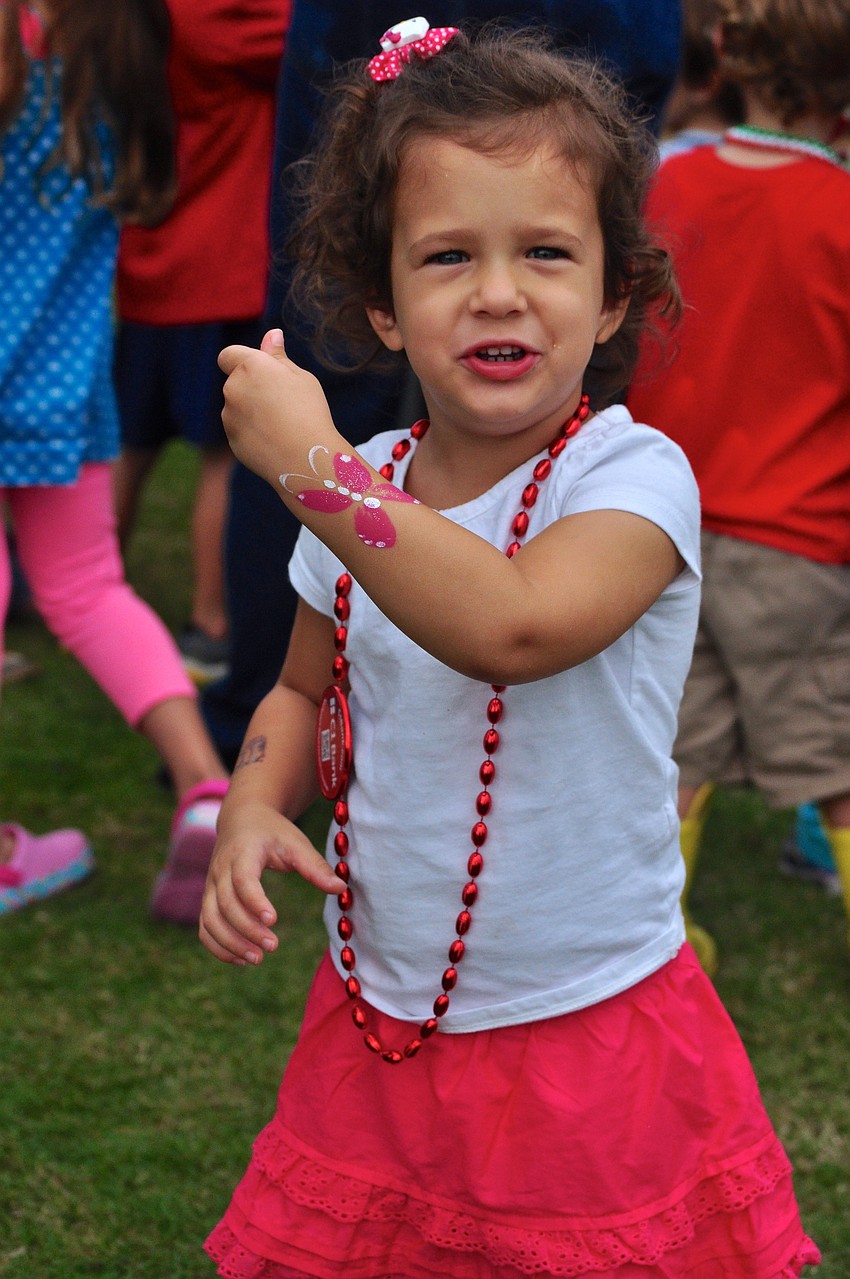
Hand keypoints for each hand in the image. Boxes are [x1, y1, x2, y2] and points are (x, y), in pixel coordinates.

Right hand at [199, 798, 343, 965]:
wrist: (242, 819)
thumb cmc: (273, 832)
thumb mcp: (295, 843)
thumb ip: (315, 866)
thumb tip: (341, 888)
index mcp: (242, 853)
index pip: (242, 880)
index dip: (254, 901)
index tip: (273, 921)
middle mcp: (220, 870)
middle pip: (225, 904)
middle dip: (247, 929)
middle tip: (273, 946)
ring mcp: (211, 886)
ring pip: (210, 920)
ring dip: (230, 942)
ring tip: (257, 959)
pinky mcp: (209, 899)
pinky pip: (205, 927)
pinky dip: (218, 946)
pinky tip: (241, 959)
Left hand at [217, 329, 336, 485]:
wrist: (305, 458)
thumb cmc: (309, 412)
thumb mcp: (300, 377)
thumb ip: (278, 357)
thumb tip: (272, 335)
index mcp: (251, 366)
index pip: (229, 354)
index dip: (241, 360)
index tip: (260, 371)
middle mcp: (234, 388)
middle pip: (236, 382)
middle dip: (253, 388)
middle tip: (284, 403)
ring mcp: (230, 416)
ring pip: (238, 407)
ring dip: (252, 411)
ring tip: (282, 425)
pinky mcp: (232, 440)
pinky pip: (241, 430)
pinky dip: (253, 432)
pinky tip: (276, 440)